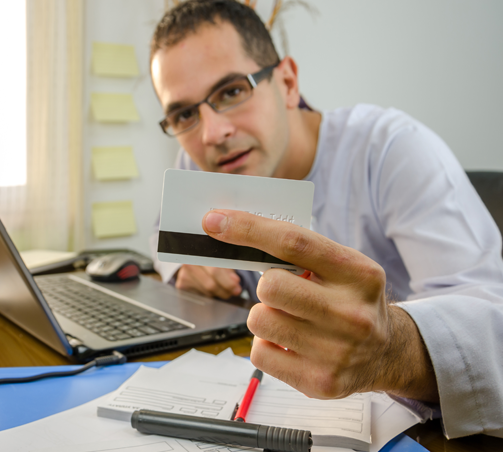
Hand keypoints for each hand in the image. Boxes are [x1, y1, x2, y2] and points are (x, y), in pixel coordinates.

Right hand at [175, 265, 242, 298]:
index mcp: (201, 252)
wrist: (192, 260)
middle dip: (224, 290)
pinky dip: (208, 294)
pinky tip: (210, 289)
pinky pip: (200, 295)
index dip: (228, 282)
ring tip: (222, 290)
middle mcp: (189, 262)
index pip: (215, 271)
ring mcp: (183, 274)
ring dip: (218, 293)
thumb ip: (228, 271)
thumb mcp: (221, 261)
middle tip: (232, 292)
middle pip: (210, 284)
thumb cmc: (209, 260)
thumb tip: (235, 283)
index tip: (236, 288)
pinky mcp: (181, 284)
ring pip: (206, 291)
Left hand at [202, 209, 438, 401]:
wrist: (388, 353)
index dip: (248, 229)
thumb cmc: (351, 300)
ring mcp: (337, 351)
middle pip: (270, 286)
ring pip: (259, 320)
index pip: (293, 242)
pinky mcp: (319, 382)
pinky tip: (291, 344)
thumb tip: (236, 231)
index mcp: (358, 273)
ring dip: (264, 316)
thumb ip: (301, 252)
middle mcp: (352, 313)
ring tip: (290, 319)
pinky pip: (259, 353)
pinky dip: (266, 346)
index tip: (215, 221)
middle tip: (283, 293)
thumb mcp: (343, 267)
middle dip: (266, 286)